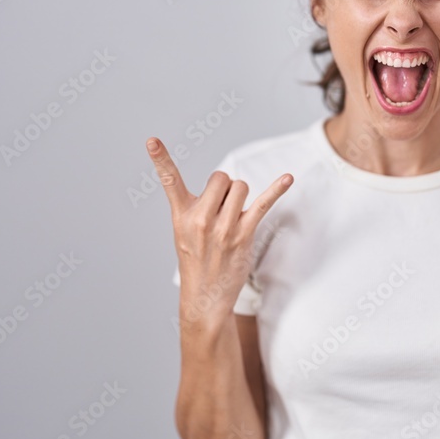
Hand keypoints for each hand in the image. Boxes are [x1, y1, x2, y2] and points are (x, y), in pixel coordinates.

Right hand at [146, 137, 292, 327]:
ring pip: (239, 186)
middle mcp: (199, 219)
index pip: (169, 181)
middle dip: (225, 188)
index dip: (160, 159)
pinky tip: (287, 178)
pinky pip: (262, 204)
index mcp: (181, 215)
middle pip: (221, 177)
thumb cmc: (197, 259)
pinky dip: (276, 189)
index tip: (152, 140)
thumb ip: (199, 205)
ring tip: (232, 220)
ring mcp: (222, 228)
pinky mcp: (243, 235)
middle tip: (220, 211)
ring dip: (240, 198)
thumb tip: (227, 183)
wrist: (205, 298)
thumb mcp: (183, 232)